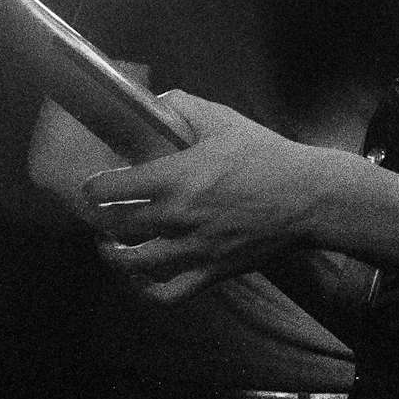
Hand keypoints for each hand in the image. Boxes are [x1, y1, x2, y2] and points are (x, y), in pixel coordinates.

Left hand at [79, 89, 330, 300]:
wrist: (307, 198)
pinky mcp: (210, 273)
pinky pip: (167, 293)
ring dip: (114, 255)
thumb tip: (155, 105)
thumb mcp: (222, 119)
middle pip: (116, 227)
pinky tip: (142, 278)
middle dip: (100, 219)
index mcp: (175, 178)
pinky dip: (146, 290)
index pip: (111, 188)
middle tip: (100, 212)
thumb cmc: (265, 156)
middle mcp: (176, 217)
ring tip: (111, 246)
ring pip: (133, 264)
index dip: (93, 188)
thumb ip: (181, 107)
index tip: (90, 187)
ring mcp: (192, 250)